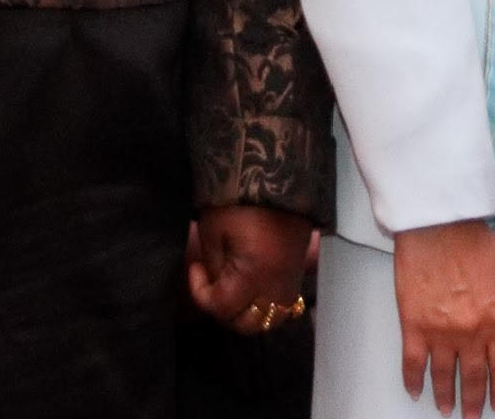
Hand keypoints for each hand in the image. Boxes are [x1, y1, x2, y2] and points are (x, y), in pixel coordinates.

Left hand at [186, 205, 313, 335]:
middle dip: (226, 312)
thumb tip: (214, 286)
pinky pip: (285, 302)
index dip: (201, 293)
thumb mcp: (213, 233)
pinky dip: (268, 304)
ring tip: (234, 291)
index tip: (195, 269)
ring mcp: (292, 278)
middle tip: (213, 288)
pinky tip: (254, 286)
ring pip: (272, 318)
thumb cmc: (238, 200)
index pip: (223, 308)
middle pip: (250, 324)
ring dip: (250, 313)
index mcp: (255, 275)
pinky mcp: (298, 267)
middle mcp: (278, 284)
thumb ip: (213, 269)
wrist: (275, 171)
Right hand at [393, 219, 494, 417]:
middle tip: (473, 416)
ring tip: (446, 409)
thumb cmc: (473, 242)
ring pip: (444, 376)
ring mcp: (439, 332)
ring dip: (446, 397)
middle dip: (474, 401)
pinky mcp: (413, 325)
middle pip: (474, 377)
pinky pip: (412, 362)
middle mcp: (469, 332)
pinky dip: (413, 380)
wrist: (438, 226)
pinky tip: (416, 391)